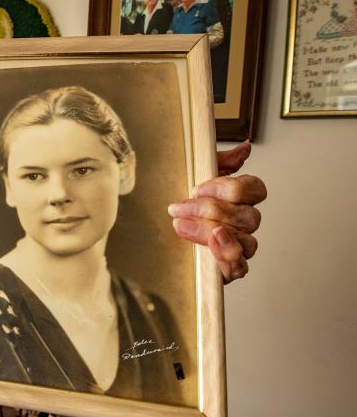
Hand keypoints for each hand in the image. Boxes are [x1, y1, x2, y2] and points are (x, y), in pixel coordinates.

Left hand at [168, 141, 266, 282]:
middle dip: (212, 210)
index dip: (230, 188)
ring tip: (184, 226)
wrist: (160, 238)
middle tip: (180, 208)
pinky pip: (240, 267)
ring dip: (211, 231)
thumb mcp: (195, 178)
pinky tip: (213, 244)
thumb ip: (220, 163)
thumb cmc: (184, 206)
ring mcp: (240, 247)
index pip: (256, 189)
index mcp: (240, 200)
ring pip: (246, 240)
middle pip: (248, 216)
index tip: (198, 189)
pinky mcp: (230, 269)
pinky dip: (228, 255)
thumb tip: (245, 148)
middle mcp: (244, 224)